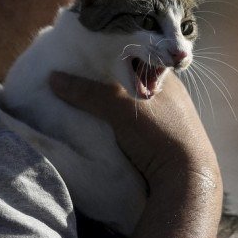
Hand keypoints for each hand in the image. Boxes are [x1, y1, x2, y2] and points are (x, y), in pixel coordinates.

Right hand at [49, 72, 219, 187]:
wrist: (184, 182)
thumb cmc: (159, 134)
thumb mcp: (119, 108)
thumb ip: (88, 92)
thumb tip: (53, 78)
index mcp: (164, 80)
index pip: (132, 58)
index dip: (108, 55)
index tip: (82, 56)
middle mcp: (165, 97)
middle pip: (126, 83)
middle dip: (102, 82)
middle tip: (74, 77)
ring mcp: (162, 121)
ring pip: (126, 107)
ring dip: (105, 107)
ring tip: (77, 100)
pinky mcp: (156, 143)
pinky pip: (128, 127)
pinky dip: (111, 125)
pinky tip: (94, 125)